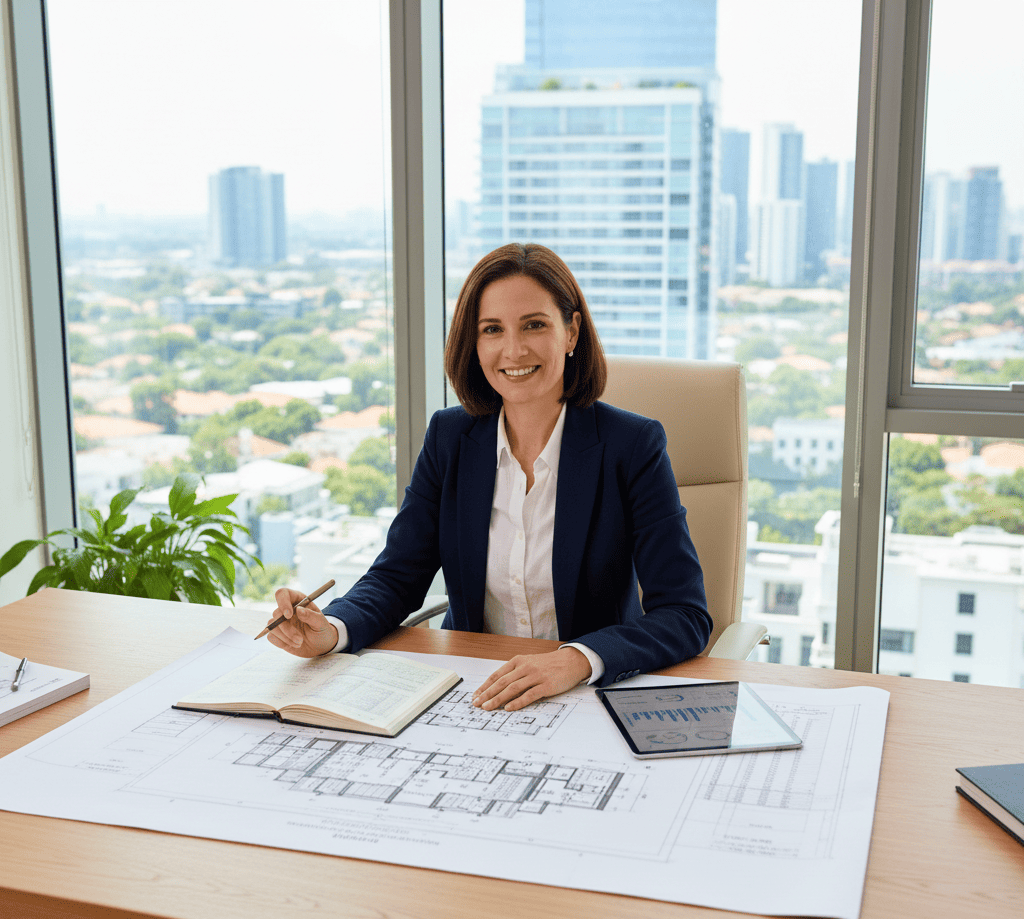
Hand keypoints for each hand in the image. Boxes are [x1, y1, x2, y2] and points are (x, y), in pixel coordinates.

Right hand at [266, 588, 338, 657]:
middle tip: (300, 639)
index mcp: (298, 601)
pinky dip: (281, 643)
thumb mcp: (321, 623)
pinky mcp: (277, 634)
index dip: (283, 602)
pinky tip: (293, 645)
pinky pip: (271, 636)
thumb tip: (299, 610)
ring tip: (299, 642)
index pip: (283, 594)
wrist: (320, 645)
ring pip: (272, 626)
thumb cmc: (322, 630)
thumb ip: (312, 616)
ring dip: (286, 637)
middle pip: (276, 613)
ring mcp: (281, 622)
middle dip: (287, 629)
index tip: (289, 615)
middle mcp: (287, 609)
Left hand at [472, 647, 591, 711]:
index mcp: (519, 661)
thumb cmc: (549, 664)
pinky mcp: (546, 685)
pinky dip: (517, 702)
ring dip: (498, 699)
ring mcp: (536, 676)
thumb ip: (516, 673)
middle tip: (477, 704)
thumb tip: (499, 688)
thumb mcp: (530, 663)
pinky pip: (529, 695)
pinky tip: (508, 708)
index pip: (497, 675)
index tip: (476, 695)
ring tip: (488, 707)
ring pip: (512, 689)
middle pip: (502, 682)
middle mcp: (525, 667)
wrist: (571, 661)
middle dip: (487, 694)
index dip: (485, 686)